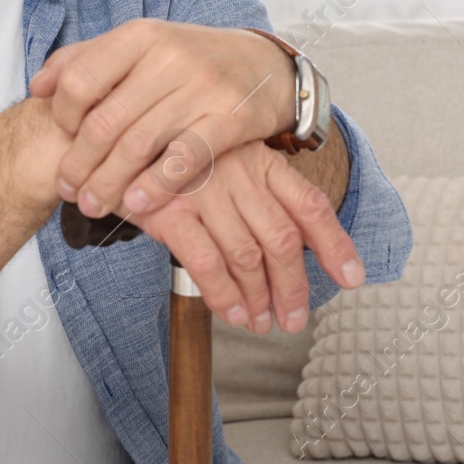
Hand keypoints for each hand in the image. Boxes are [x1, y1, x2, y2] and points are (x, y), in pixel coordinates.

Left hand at [30, 18, 297, 218]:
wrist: (265, 65)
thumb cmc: (191, 61)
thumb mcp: (142, 47)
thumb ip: (88, 59)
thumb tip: (38, 86)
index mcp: (140, 36)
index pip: (80, 78)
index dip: (61, 115)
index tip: (60, 137)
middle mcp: (169, 56)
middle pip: (105, 120)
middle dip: (78, 162)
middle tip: (67, 189)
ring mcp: (202, 87)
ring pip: (138, 145)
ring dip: (108, 183)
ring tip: (92, 204)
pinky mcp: (230, 118)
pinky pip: (182, 160)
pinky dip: (154, 187)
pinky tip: (136, 205)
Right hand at [104, 136, 364, 331]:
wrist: (112, 142)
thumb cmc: (173, 158)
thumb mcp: (225, 161)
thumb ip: (259, 193)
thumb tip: (295, 245)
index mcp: (259, 159)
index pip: (309, 204)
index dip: (336, 244)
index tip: (352, 277)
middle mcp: (238, 173)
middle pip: (282, 240)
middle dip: (294, 288)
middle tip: (293, 318)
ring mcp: (204, 191)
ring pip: (247, 257)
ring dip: (259, 299)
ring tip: (261, 322)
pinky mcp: (170, 211)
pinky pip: (207, 264)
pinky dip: (224, 296)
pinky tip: (232, 312)